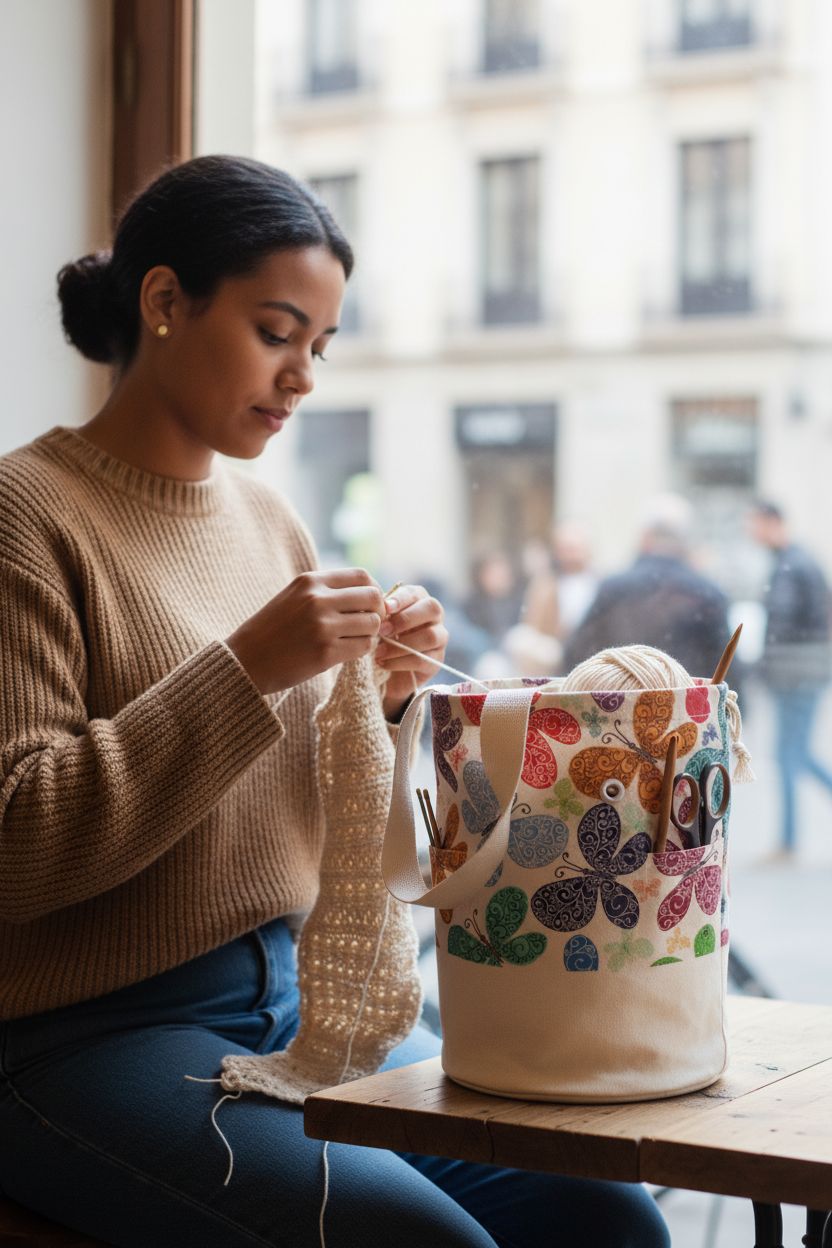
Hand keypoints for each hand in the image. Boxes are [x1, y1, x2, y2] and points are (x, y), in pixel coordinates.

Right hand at [226, 569, 383, 695]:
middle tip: (368, 623)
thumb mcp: (294, 597)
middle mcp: (317, 600)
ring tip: (354, 638)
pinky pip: (363, 646)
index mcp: (310, 581)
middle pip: (373, 597)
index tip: (369, 604)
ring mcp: (323, 626)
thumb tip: (369, 593)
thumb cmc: (272, 630)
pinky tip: (347, 651)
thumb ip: (326, 591)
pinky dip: (361, 649)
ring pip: (372, 624)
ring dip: (369, 633)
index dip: (373, 590)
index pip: (362, 576)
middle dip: (377, 611)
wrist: (245, 661)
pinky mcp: (326, 653)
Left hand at [374, 585, 447, 719]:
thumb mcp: (381, 620)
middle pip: (432, 609)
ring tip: (378, 652)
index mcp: (420, 599)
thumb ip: (383, 612)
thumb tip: (382, 608)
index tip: (384, 608)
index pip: (415, 593)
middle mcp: (435, 615)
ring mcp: (440, 638)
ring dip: (401, 645)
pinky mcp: (436, 660)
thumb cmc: (382, 634)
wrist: (387, 664)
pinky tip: (383, 663)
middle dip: (405, 619)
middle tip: (382, 631)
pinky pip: (423, 660)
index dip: (401, 599)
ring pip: (430, 636)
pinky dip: (400, 662)